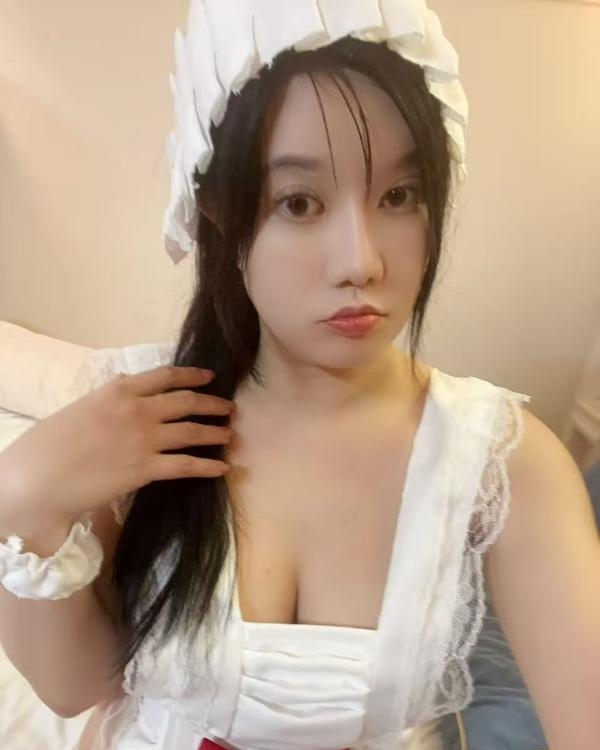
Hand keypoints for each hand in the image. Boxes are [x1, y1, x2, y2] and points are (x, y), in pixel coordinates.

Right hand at [0, 366, 233, 528]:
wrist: (38, 478)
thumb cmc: (50, 444)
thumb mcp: (82, 407)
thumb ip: (111, 401)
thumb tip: (130, 395)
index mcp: (119, 390)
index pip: (165, 376)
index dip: (192, 376)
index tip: (209, 377)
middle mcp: (137, 410)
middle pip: (186, 402)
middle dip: (212, 403)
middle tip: (229, 407)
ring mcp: (144, 439)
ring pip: (192, 431)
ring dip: (215, 432)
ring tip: (229, 435)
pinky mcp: (146, 469)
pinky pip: (186, 465)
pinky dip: (208, 466)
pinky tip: (223, 468)